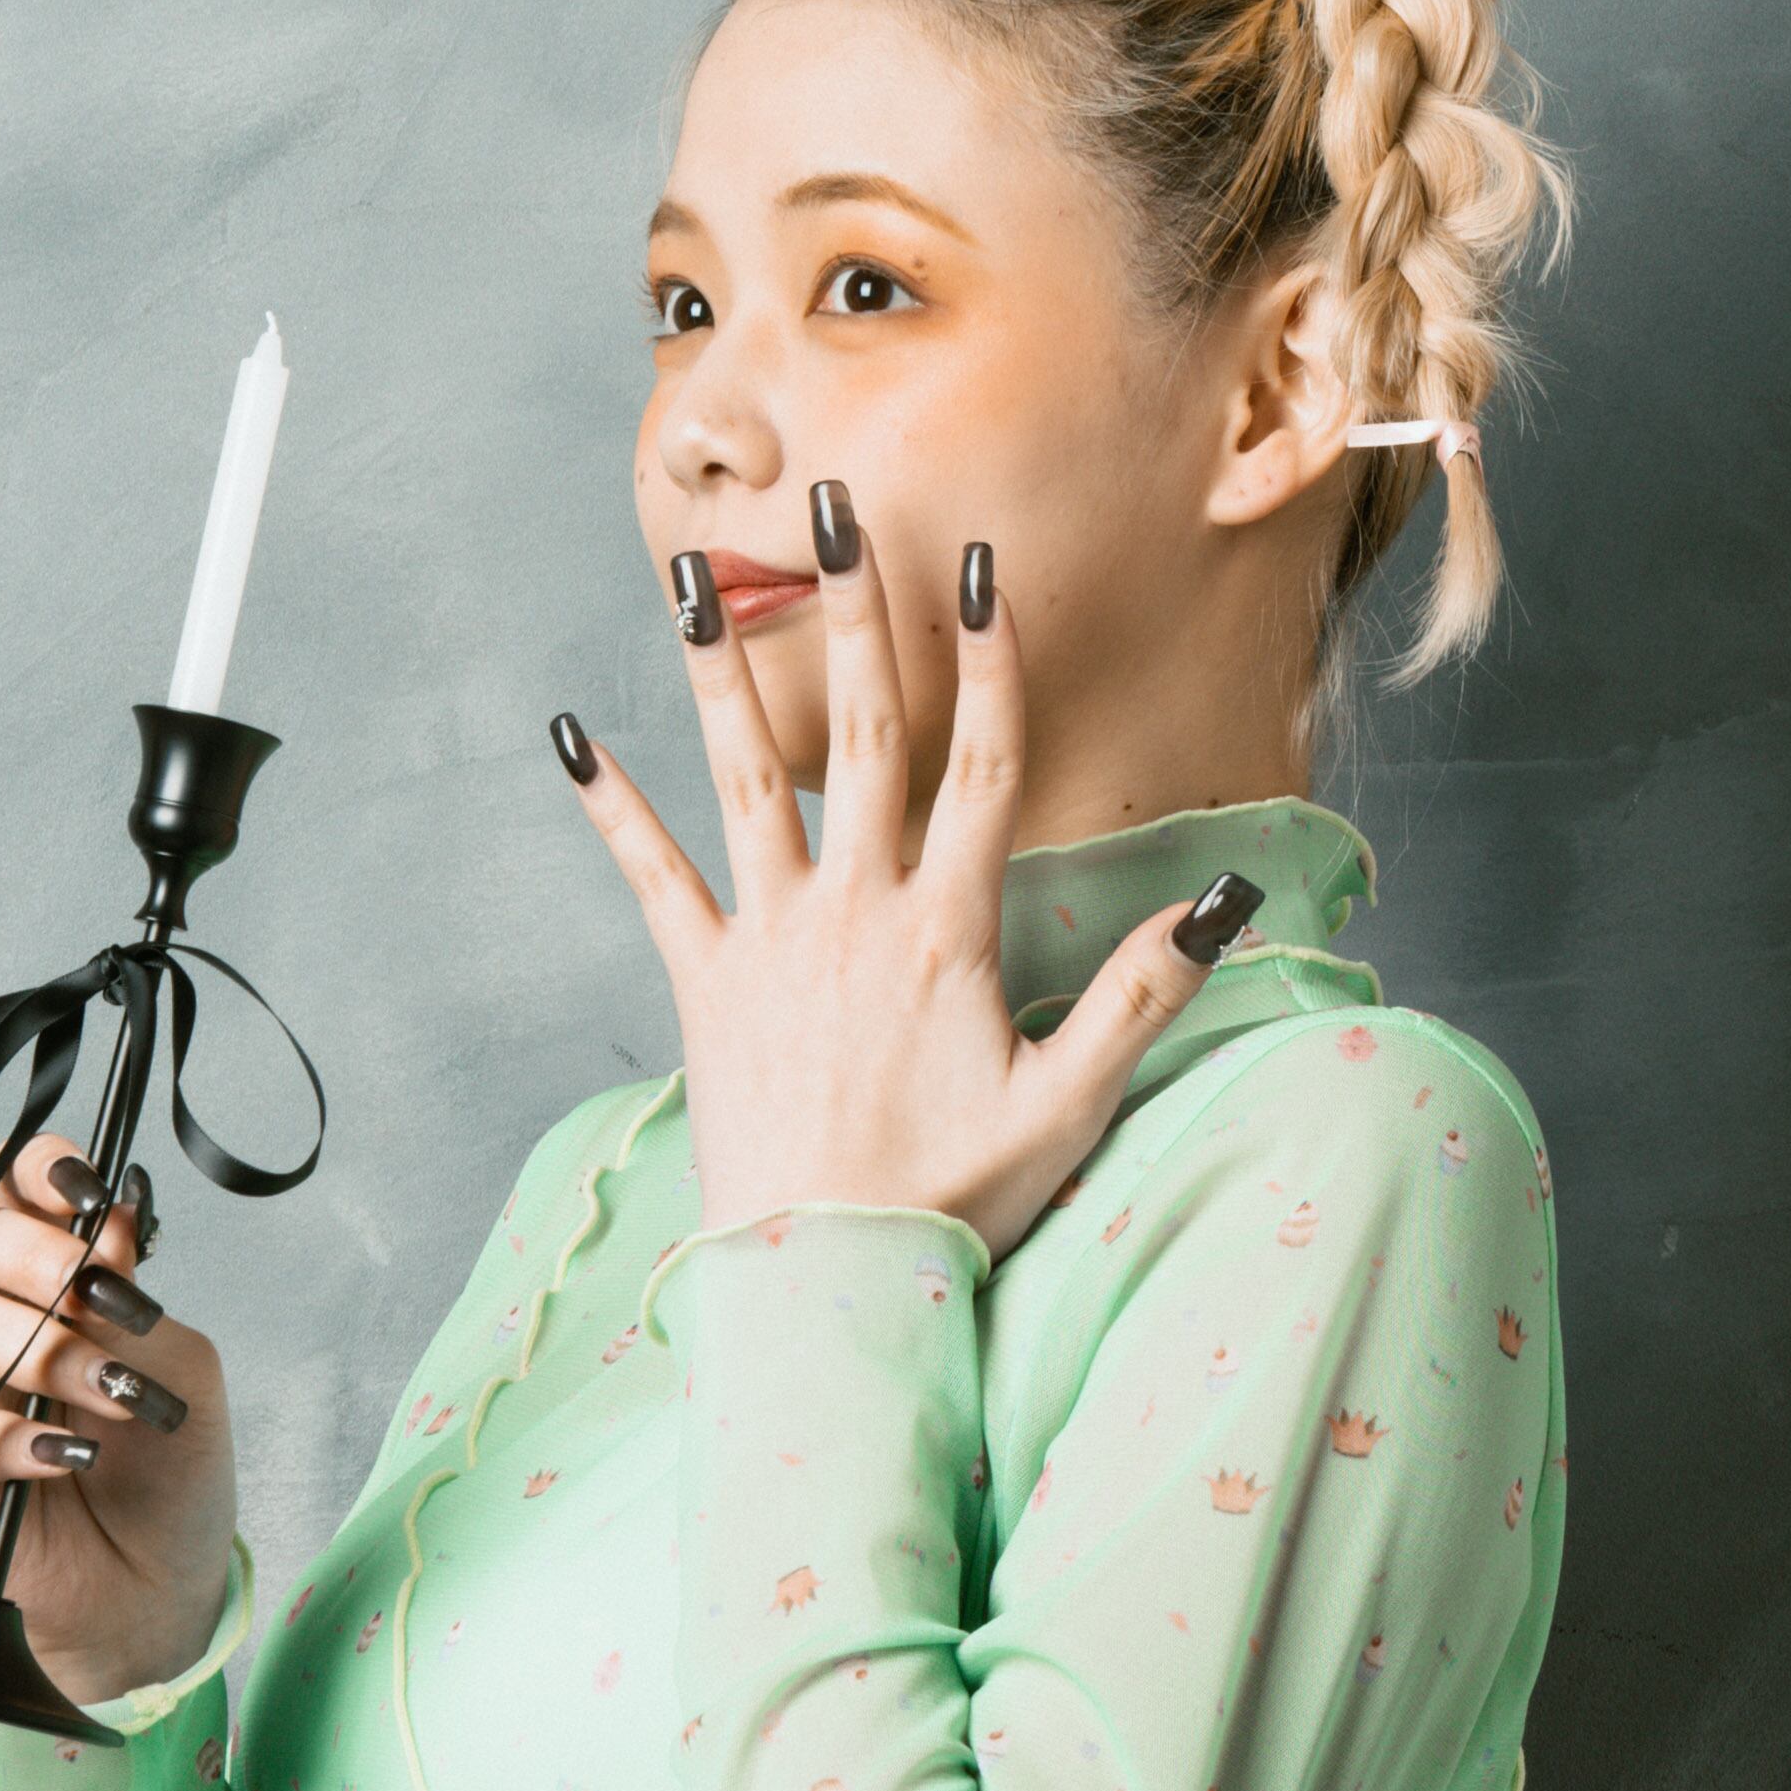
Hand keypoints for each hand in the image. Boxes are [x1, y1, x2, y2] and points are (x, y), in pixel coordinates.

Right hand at [0, 1140, 239, 1705]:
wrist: (157, 1584)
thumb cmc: (167, 1470)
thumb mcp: (178, 1370)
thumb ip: (134, 1301)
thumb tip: (111, 1219)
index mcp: (47, 1276)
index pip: (17, 1191)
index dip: (40, 1172)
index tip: (88, 1186)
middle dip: (47, 1262)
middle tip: (104, 1301)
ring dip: (44, 1354)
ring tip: (111, 1397)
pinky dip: (18, 1438)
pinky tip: (71, 1455)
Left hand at [553, 501, 1257, 1264]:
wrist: (823, 1281)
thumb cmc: (949, 1204)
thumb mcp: (1067, 1105)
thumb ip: (1143, 995)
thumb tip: (1224, 902)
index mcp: (947, 932)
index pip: (982, 769)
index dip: (989, 665)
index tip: (986, 570)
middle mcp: (855, 913)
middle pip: (863, 737)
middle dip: (857, 617)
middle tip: (839, 509)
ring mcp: (770, 943)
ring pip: (745, 780)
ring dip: (721, 674)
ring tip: (695, 575)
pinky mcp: (703, 987)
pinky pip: (650, 880)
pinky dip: (609, 809)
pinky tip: (566, 737)